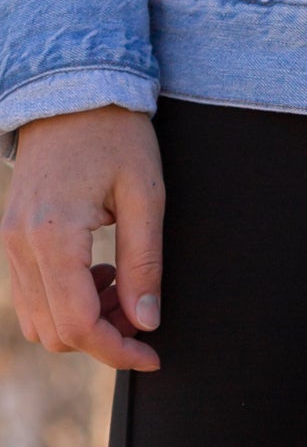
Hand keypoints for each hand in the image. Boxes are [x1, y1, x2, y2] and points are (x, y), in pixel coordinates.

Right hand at [3, 107, 164, 370]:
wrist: (70, 91)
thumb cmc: (115, 136)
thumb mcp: (146, 197)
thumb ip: (145, 265)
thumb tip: (146, 323)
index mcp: (53, 236)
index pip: (79, 325)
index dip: (118, 352)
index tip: (152, 354)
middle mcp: (21, 244)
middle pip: (56, 333)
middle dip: (104, 339)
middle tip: (141, 312)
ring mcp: (10, 242)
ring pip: (40, 323)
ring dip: (84, 324)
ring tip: (120, 288)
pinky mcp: (11, 239)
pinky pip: (31, 298)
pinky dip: (65, 305)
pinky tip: (98, 275)